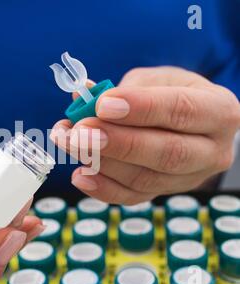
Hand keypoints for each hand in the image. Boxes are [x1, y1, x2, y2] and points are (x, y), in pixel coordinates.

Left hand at [51, 66, 239, 203]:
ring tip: (69, 143)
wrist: (192, 125)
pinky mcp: (165, 192)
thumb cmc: (173, 95)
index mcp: (218, 112)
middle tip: (79, 132)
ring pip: (145, 179)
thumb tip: (83, 97)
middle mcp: (211, 151)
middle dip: (117, 143)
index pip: (181, 110)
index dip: (141, 108)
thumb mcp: (157, 80)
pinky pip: (133, 197)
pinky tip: (79, 175)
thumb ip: (124, 88)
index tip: (102, 104)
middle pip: (166, 153)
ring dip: (101, 164)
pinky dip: (103, 189)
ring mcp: (189, 178)